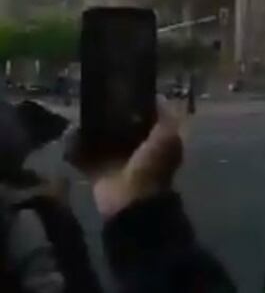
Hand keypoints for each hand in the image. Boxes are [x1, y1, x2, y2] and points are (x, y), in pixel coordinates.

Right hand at [74, 97, 185, 218]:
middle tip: (96, 102)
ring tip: (80, 117)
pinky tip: (69, 134)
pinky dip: (74, 147)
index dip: (137, 105)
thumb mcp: (167, 138)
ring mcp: (116, 161)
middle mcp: (137, 150)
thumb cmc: (152, 166)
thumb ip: (165, 118)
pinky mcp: (97, 171)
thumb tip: (158, 97)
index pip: (147, 118)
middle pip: (121, 127)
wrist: (131, 202)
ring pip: (100, 139)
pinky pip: (83, 155)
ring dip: (89, 130)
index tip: (121, 90)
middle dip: (109, 116)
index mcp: (156, 142)